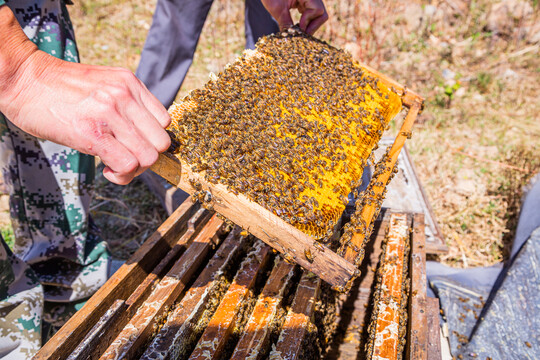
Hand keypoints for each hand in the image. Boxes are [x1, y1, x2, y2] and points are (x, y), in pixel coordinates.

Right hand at [0, 6, 170, 184]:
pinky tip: (106, 169)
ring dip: (135, 170)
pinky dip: (121, 175)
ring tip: (115, 166)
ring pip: (149, 157)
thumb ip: (126, 103)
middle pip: (162, 142)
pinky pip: (128, 164)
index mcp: (130, 83)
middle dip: (148, 158)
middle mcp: (125, 96)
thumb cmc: (60, 88)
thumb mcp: (103, 84)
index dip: (153, 140)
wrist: (22, 79)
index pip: (165, 121)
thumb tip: (142, 135)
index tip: (135, 145)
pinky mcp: (93, 133)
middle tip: (127, 159)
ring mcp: (110, 113)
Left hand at [261, 0, 327, 34]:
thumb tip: (290, 40)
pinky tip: (298, 25)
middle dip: (312, 26)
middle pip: (321, 13)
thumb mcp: (276, 8)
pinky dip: (306, 20)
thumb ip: (285, 23)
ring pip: (318, 14)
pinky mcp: (306, 1)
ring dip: (310, 24)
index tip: (298, 29)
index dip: (308, 21)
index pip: (317, 10)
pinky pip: (312, 12)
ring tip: (299, 31)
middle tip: (302, 35)